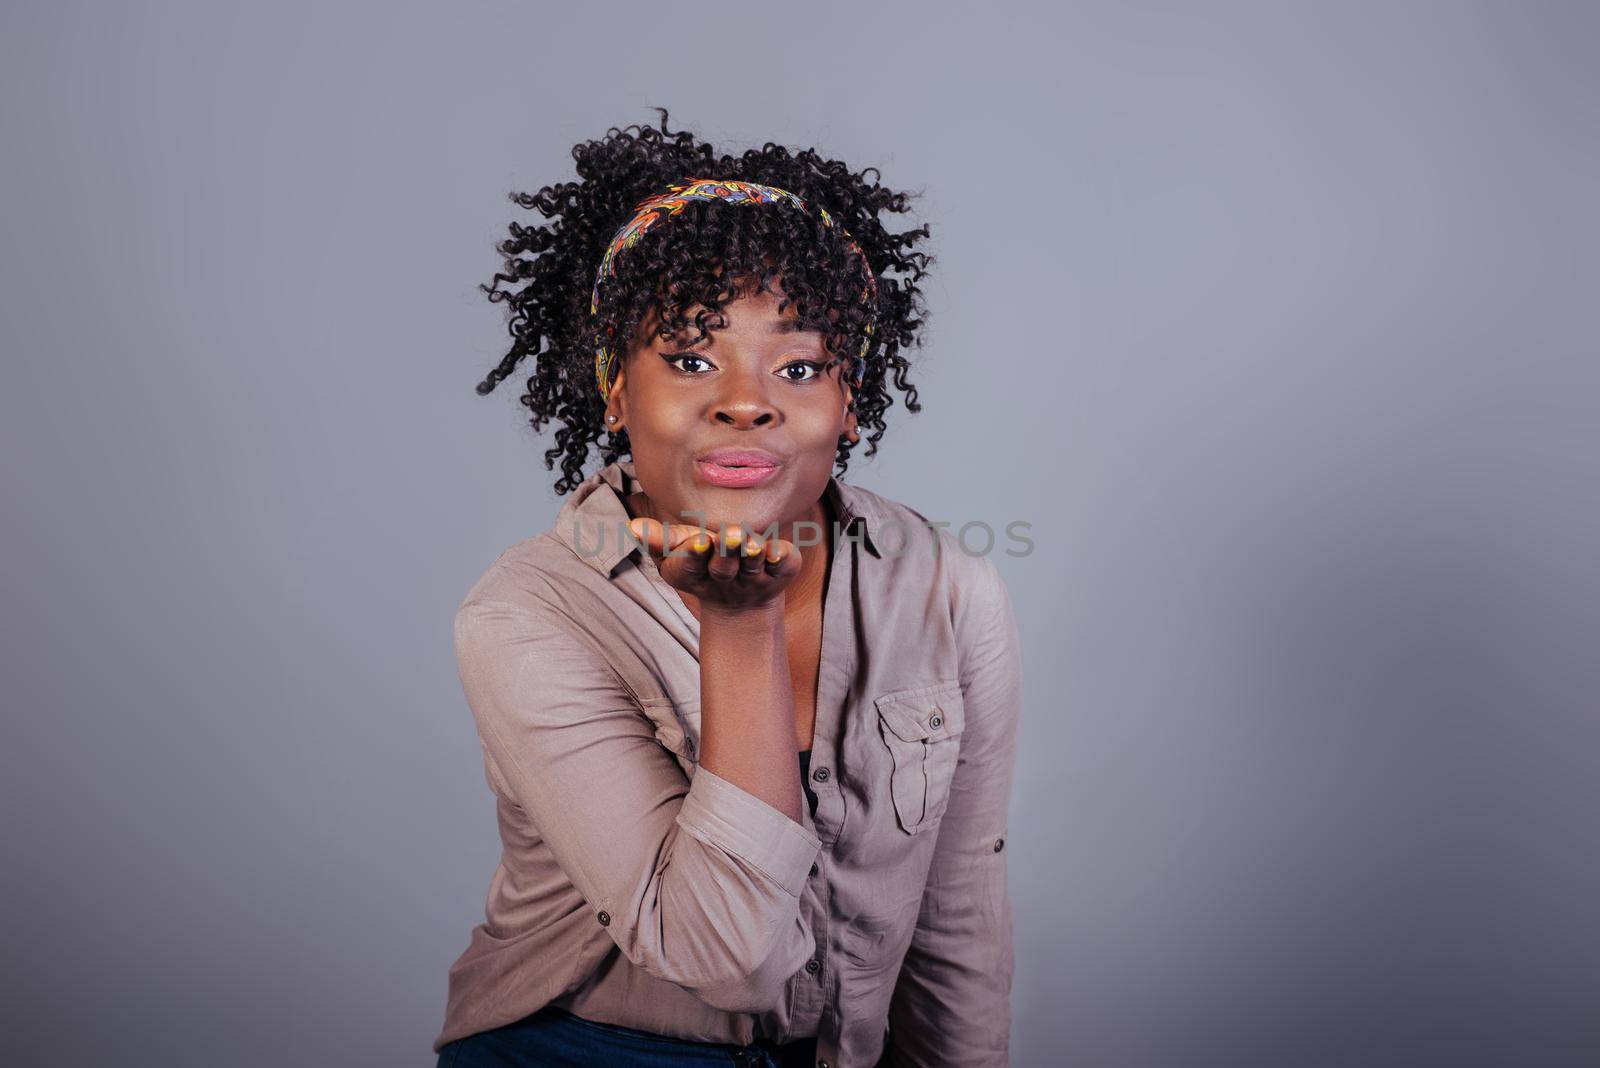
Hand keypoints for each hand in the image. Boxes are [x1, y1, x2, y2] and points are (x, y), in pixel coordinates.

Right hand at [627, 518, 802, 612]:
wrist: (742, 602)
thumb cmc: (703, 565)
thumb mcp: (676, 554)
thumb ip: (657, 540)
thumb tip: (631, 527)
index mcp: (695, 572)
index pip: (691, 564)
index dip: (695, 553)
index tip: (699, 540)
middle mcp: (725, 577)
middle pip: (723, 566)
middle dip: (726, 552)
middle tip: (730, 535)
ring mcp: (754, 577)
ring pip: (753, 566)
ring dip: (753, 555)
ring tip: (753, 543)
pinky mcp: (780, 572)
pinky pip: (783, 567)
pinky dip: (782, 559)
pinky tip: (779, 552)